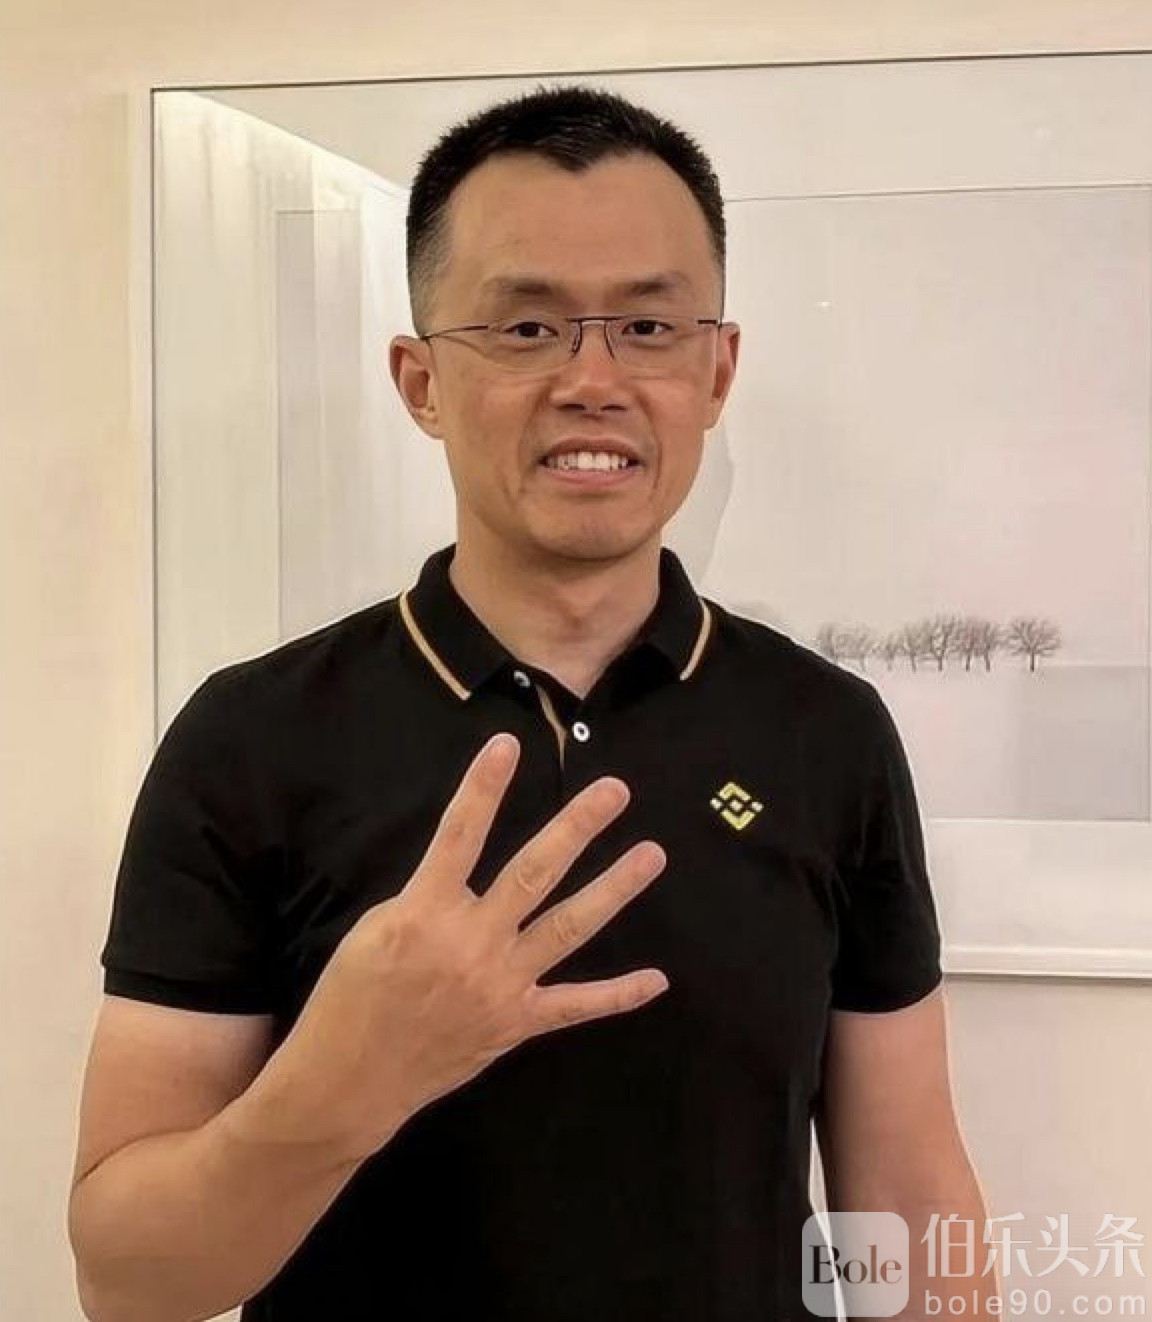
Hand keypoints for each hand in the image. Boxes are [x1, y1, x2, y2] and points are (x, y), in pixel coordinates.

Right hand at [275, 732, 667, 1161]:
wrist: (349, 1081)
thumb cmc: (351, 997)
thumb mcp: (372, 932)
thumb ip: (426, 899)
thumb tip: (464, 873)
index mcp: (425, 914)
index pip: (459, 836)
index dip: (483, 788)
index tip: (508, 744)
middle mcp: (472, 944)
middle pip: (534, 874)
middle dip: (577, 828)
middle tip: (615, 790)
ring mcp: (501, 985)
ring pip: (568, 928)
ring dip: (614, 889)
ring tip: (652, 854)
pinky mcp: (516, 1023)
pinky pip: (574, 1006)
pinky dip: (617, 995)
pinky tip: (656, 980)